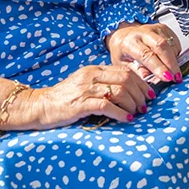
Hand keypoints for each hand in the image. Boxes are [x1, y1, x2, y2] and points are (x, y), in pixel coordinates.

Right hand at [9, 64, 154, 129]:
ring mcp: (85, 89)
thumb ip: (104, 84)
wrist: (38, 106)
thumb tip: (129, 91)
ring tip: (136, 112)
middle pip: (126, 78)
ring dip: (132, 103)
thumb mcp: (85, 85)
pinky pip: (107, 106)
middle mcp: (91, 76)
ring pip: (119, 90)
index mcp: (94, 69)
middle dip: (140, 93)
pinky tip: (126, 119)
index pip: (125, 70)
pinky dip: (120, 113)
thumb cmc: (64, 99)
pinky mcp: (80, 104)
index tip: (150, 94)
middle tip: (146, 105)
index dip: (141, 82)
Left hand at [107, 22, 181, 82]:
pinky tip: (170, 60)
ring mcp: (154, 28)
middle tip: (177, 77)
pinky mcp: (163, 28)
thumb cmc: (122, 51)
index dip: (159, 67)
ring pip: (170, 44)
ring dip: (174, 59)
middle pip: (162, 46)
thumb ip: (138, 72)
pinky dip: (175, 53)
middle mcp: (142, 32)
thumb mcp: (123, 65)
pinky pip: (175, 42)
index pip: (147, 55)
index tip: (167, 78)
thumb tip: (152, 79)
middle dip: (171, 63)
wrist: (123, 35)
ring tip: (172, 70)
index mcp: (129, 42)